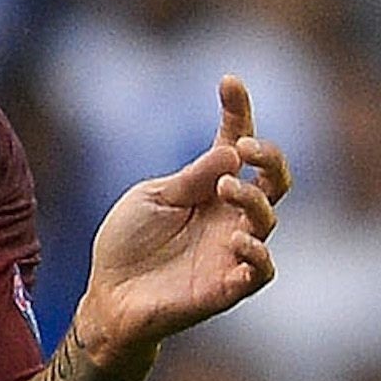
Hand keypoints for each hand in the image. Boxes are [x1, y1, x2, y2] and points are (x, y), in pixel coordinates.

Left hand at [76, 76, 290, 363]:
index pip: (235, 144)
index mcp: (209, 188)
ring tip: (226, 188)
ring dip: (252, 199)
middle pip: (272, 180)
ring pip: (267, 218)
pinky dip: (257, 254)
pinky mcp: (228, 286)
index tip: (229, 81)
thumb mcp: (151, 199)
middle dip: (269, 158)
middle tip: (246, 148)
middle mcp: (229, 216)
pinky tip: (239, 241)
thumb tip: (233, 148)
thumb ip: (191, 178)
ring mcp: (232, 251)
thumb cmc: (128, 245)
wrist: (108, 298)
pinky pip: (260, 270)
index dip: (238, 112)